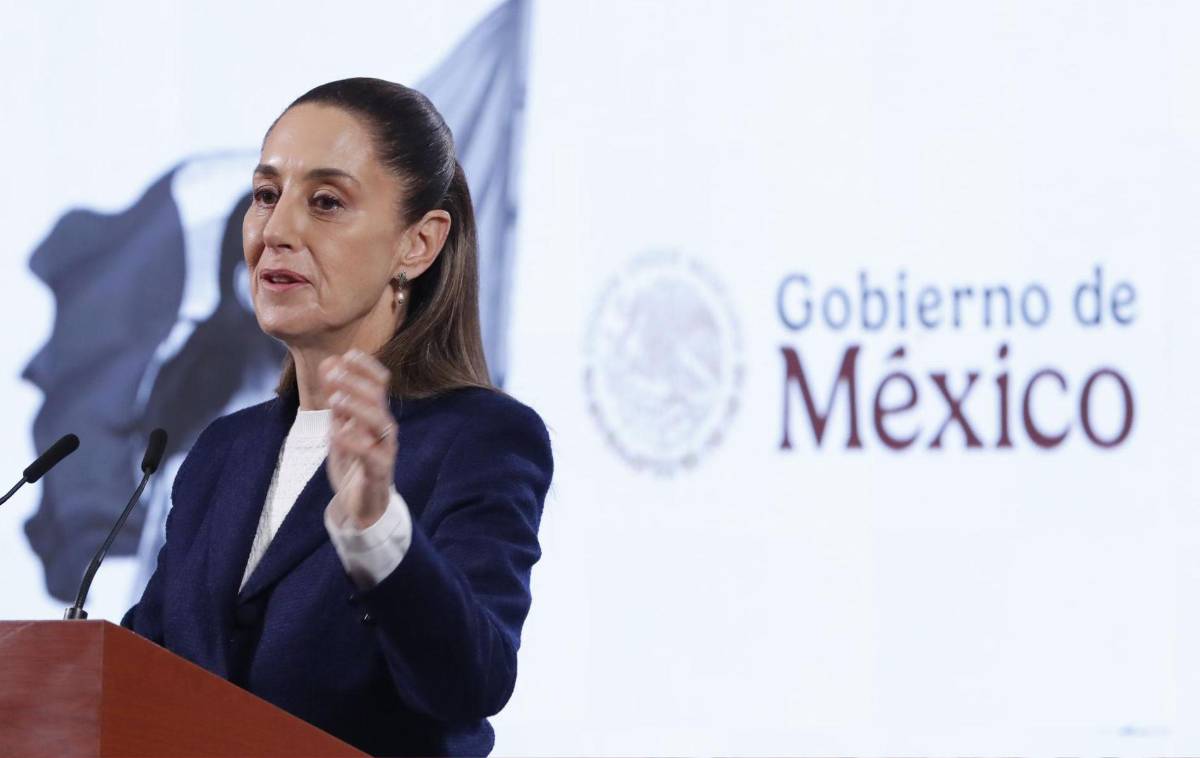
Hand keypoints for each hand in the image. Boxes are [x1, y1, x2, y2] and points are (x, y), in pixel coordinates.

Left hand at [320, 349, 397, 529]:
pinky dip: (353, 442)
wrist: (360, 503)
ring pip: (380, 422)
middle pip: (378, 398)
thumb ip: (335, 398)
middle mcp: (384, 428)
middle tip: (333, 374)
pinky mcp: (379, 471)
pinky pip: (371, 454)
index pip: (380, 382)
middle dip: (356, 383)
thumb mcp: (339, 424)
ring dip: (357, 407)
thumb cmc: (353, 460)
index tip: (348, 354)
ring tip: (335, 398)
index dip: (366, 366)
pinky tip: (335, 433)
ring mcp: (385, 448)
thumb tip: (328, 362)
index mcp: (375, 413)